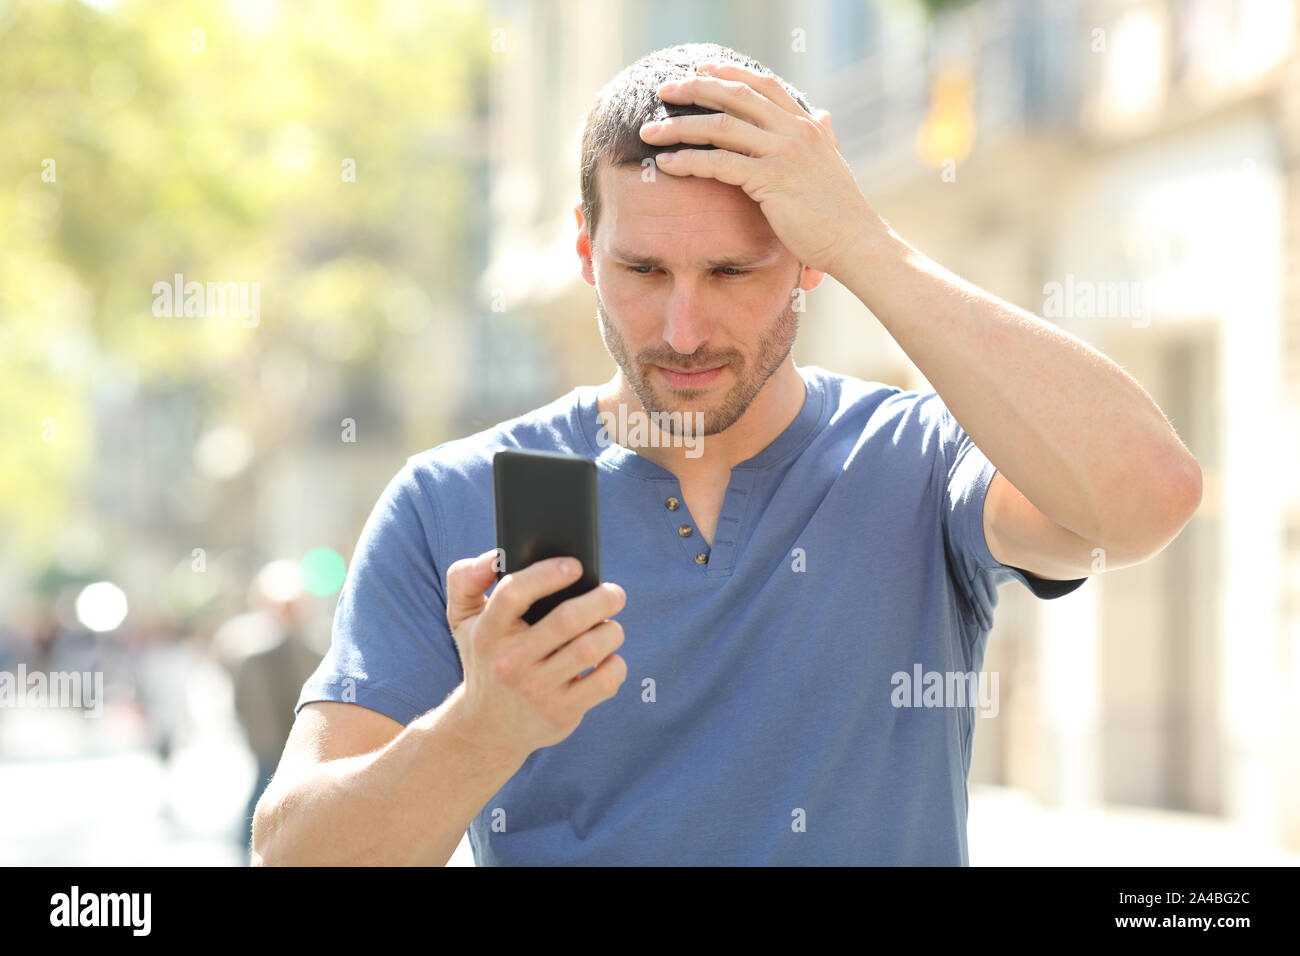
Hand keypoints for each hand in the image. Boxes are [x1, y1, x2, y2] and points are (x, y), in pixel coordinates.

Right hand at [445, 550, 627, 756]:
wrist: (487, 727)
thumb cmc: (486, 658)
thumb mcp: (463, 620)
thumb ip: (465, 578)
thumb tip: (494, 556)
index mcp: (488, 632)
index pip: (514, 594)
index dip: (548, 574)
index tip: (576, 565)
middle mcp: (510, 662)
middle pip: (567, 620)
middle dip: (601, 600)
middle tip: (614, 593)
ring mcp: (536, 690)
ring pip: (591, 648)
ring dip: (612, 631)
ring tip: (611, 627)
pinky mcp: (560, 713)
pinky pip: (604, 681)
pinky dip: (616, 664)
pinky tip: (609, 659)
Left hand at [639, 61, 880, 279]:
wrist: (856, 242)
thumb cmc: (840, 213)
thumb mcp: (832, 164)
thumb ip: (823, 138)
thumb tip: (823, 116)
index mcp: (807, 125)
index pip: (762, 86)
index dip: (728, 74)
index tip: (699, 70)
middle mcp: (795, 131)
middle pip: (735, 96)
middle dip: (694, 89)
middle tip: (663, 90)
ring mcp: (783, 153)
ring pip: (720, 127)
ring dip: (680, 127)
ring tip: (650, 131)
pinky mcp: (772, 180)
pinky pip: (720, 163)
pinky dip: (689, 161)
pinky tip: (667, 164)